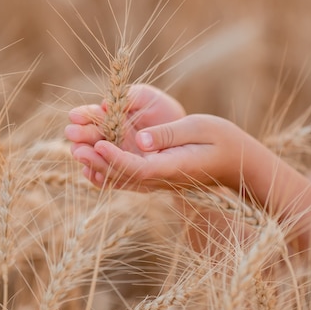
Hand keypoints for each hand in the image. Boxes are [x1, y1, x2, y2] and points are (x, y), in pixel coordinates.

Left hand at [65, 83, 246, 191]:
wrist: (237, 162)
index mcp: (173, 168)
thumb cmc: (223, 140)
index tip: (97, 143)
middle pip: (122, 175)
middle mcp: (162, 178)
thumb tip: (140, 138)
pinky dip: (106, 170)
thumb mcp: (200, 129)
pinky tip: (89, 161)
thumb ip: (169, 135)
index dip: (115, 159)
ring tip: (74, 148)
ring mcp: (158, 180)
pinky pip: (127, 178)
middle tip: (73, 145)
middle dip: (96, 161)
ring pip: (121, 178)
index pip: (138, 169)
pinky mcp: (156, 176)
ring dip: (96, 165)